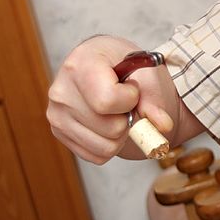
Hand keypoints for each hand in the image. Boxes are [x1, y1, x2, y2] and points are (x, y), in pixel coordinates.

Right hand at [47, 35, 174, 162]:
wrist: (113, 73)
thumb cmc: (130, 70)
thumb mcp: (148, 74)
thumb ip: (155, 100)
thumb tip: (163, 125)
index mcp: (81, 63)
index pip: (107, 100)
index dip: (130, 99)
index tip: (132, 88)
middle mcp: (61, 90)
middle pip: (111, 127)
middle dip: (129, 120)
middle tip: (126, 103)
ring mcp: (56, 114)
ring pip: (105, 147)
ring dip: (121, 135)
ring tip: (117, 113)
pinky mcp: (59, 133)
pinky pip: (97, 156)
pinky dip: (111, 145)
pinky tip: (107, 123)